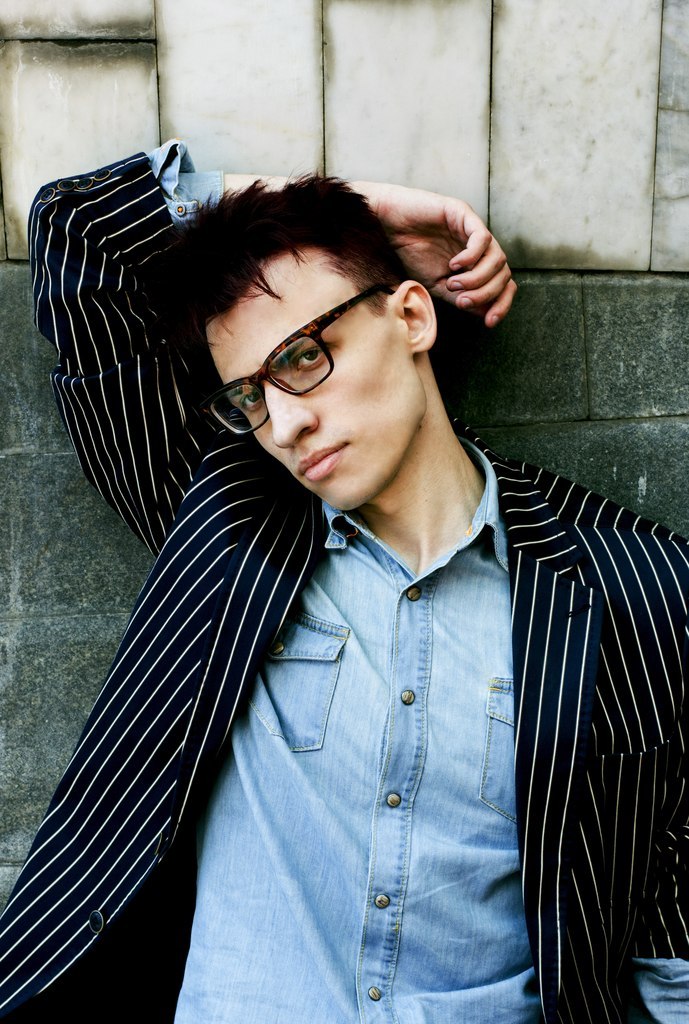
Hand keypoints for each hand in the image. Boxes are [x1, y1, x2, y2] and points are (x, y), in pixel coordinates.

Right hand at [355, 180, 515, 326]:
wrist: (386, 227)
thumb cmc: (409, 254)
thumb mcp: (436, 286)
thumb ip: (460, 297)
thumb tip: (485, 313)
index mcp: (476, 264)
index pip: (503, 284)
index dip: (501, 304)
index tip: (489, 322)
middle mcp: (480, 247)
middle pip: (504, 274)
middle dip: (486, 294)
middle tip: (462, 301)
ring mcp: (473, 230)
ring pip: (497, 258)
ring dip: (478, 278)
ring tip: (453, 283)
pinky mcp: (464, 214)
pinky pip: (482, 238)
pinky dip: (471, 257)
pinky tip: (454, 265)